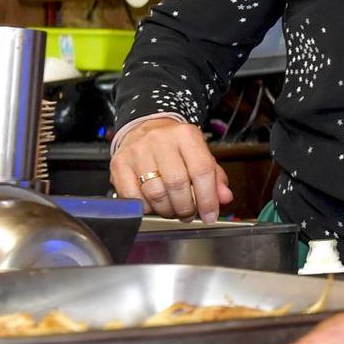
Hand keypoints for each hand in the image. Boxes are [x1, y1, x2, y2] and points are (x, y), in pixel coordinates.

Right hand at [110, 118, 232, 221]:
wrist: (144, 129)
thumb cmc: (175, 147)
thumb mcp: (199, 154)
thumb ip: (215, 177)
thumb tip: (224, 198)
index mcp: (186, 135)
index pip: (202, 170)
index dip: (208, 198)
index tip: (211, 215)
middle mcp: (160, 140)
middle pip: (177, 184)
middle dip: (186, 207)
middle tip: (189, 214)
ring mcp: (137, 152)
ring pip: (155, 194)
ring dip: (168, 210)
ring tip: (173, 210)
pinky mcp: (119, 165)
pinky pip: (134, 198)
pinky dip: (147, 208)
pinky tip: (154, 205)